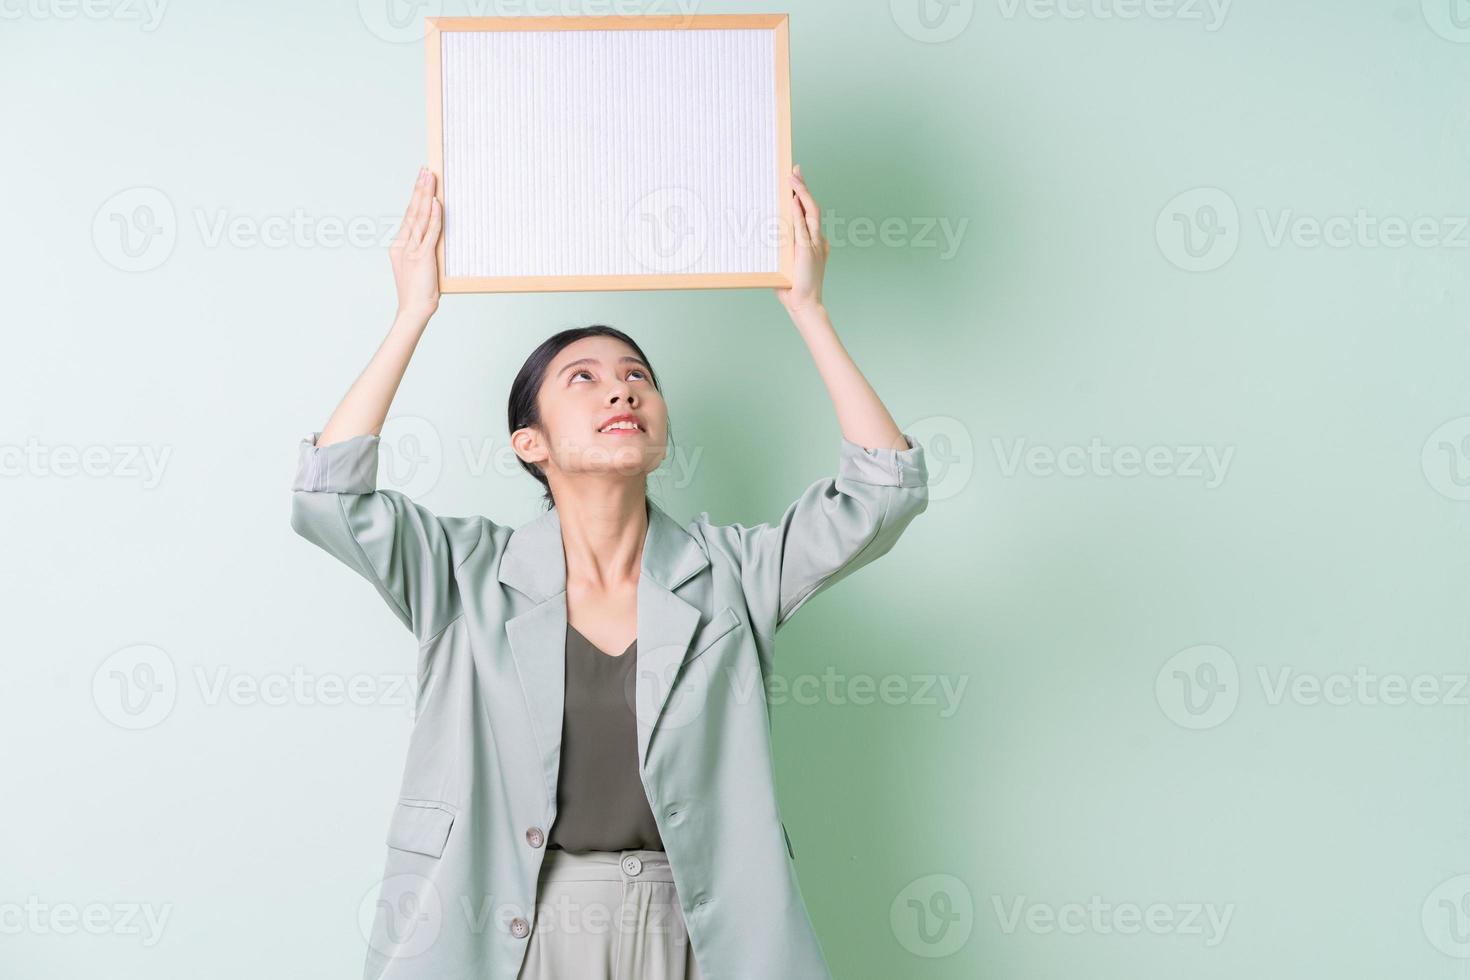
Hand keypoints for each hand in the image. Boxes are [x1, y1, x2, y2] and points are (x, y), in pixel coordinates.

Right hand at [390, 166, 442, 317]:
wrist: (414, 310)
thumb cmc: (419, 291)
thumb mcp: (418, 265)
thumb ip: (423, 248)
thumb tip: (435, 231)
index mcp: (399, 246)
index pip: (409, 216)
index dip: (415, 196)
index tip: (421, 179)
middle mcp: (403, 245)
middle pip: (412, 211)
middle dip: (419, 189)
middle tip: (425, 170)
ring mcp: (411, 251)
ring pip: (419, 218)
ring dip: (426, 196)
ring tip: (430, 177)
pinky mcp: (423, 258)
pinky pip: (430, 233)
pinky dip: (433, 217)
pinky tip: (436, 203)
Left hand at [774, 163, 829, 317]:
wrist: (803, 305)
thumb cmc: (791, 287)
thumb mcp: (782, 263)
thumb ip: (778, 248)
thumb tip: (761, 236)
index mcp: (814, 242)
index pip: (808, 213)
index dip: (803, 195)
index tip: (795, 179)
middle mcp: (818, 240)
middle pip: (812, 207)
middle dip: (803, 187)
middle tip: (794, 170)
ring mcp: (816, 244)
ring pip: (811, 212)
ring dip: (802, 193)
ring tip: (792, 179)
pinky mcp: (809, 251)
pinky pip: (803, 227)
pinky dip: (798, 212)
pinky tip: (792, 200)